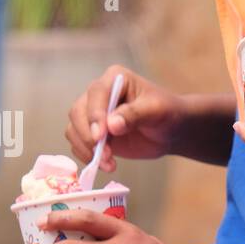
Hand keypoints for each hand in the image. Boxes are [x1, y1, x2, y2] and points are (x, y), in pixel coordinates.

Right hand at [67, 66, 186, 172]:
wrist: (171, 130)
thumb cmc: (167, 113)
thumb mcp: (157, 111)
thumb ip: (135, 115)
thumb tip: (111, 125)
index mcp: (115, 79)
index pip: (96, 93)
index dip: (95, 115)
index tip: (100, 136)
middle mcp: (99, 94)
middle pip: (78, 112)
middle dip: (88, 136)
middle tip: (105, 155)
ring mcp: (93, 114)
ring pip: (74, 129)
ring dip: (86, 149)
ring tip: (108, 163)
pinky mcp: (92, 132)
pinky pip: (78, 143)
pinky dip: (87, 156)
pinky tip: (106, 164)